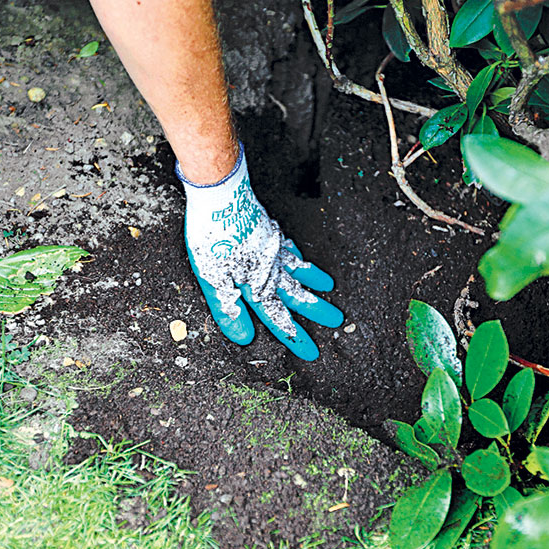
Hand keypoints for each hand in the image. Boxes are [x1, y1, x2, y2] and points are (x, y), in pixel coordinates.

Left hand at [178, 144, 342, 359]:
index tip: (311, 352)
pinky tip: (303, 259)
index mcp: (256, 285)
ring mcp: (273, 249)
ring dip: (313, 283)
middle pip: (295, 295)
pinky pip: (289, 248)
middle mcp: (270, 269)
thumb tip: (245, 338)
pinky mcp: (269, 231)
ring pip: (298, 271)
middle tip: (336, 321)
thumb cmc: (213, 238)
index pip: (277, 318)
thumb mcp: (212, 278)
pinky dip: (299, 257)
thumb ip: (228, 309)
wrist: (222, 196)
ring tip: (330, 291)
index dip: (293, 337)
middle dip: (314, 312)